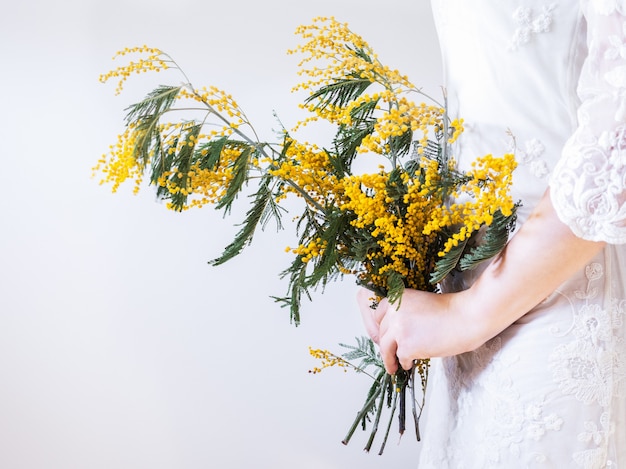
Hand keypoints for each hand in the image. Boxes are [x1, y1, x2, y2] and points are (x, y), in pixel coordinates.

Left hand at [356, 287, 474, 373]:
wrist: (466, 317)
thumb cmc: (449, 310)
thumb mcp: (418, 303)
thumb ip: (404, 313)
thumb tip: (393, 333)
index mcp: (396, 297)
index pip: (378, 315)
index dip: (382, 329)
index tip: (384, 338)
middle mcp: (393, 311)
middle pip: (381, 332)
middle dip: (385, 344)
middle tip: (389, 354)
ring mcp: (398, 329)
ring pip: (385, 348)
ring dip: (388, 359)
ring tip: (392, 366)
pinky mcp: (406, 346)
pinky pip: (400, 358)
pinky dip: (404, 363)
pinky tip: (409, 364)